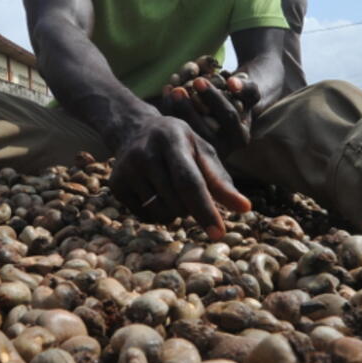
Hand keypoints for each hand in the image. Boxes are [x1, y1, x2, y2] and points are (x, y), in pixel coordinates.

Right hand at [109, 114, 250, 240]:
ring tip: (172, 190)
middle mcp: (145, 153)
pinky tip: (154, 192)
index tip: (219, 234)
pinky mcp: (116, 184)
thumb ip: (221, 181)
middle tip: (189, 190)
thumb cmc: (178, 143)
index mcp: (172, 139)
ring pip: (162, 214)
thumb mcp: (201, 151)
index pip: (189, 181)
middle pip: (177, 203)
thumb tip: (245, 208)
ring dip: (175, 212)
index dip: (205, 209)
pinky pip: (146, 217)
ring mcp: (126, 169)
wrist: (133, 128)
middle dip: (192, 208)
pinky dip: (157, 213)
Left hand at [162, 74, 260, 158]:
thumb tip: (232, 83)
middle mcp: (223, 148)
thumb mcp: (249, 93)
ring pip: (188, 132)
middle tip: (177, 89)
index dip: (213, 97)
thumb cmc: (239, 97)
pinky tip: (166, 91)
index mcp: (240, 137)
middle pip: (205, 129)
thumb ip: (247, 88)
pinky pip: (177, 129)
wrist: (227, 109)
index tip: (198, 80)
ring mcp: (204, 149)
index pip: (228, 116)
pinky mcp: (189, 145)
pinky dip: (170, 109)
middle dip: (190, 106)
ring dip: (178, 109)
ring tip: (173, 89)